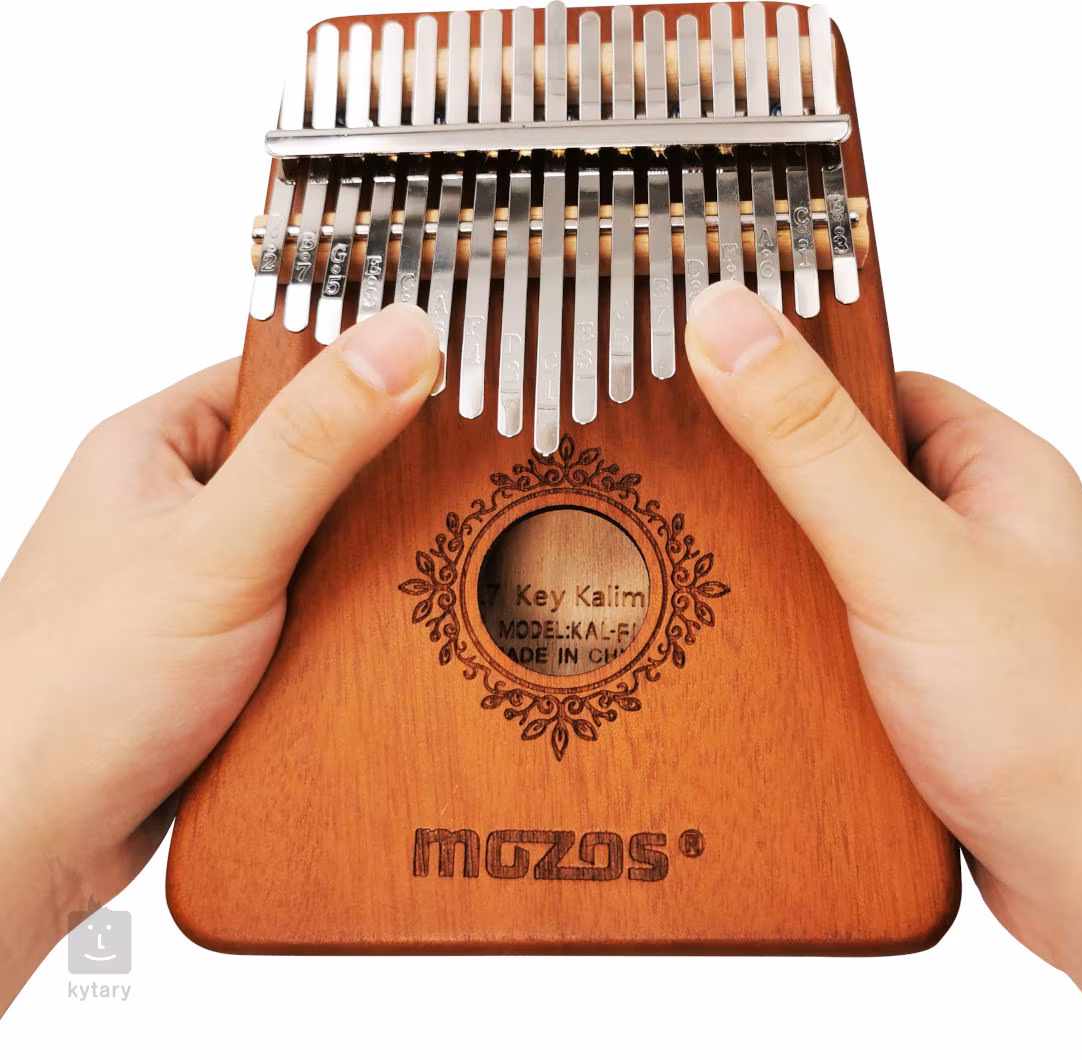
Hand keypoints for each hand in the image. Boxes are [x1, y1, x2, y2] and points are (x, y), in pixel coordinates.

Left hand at [0, 304, 439, 1012]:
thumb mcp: (219, 545)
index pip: (279, 375)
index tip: (441, 390)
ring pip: (314, 542)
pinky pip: (306, 608)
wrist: (31, 839)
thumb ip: (314, 444)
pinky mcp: (223, 645)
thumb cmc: (76, 688)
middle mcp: (175, 506)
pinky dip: (343, 622)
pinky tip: (375, 636)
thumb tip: (399, 341)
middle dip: (371, 488)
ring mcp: (200, 578)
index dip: (359, 379)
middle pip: (309, 461)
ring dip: (361, 566)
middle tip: (438, 500)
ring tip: (412, 575)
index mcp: (155, 448)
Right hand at [685, 280, 1081, 1058]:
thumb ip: (812, 441)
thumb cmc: (1057, 721)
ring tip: (708, 585)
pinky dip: (798, 637)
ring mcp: (955, 607)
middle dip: (767, 491)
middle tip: (688, 500)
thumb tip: (729, 320)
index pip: (872, 381)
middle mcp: (978, 530)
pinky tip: (759, 657)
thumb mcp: (909, 559)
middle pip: (841, 473)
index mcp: (993, 468)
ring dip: (780, 576)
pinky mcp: (931, 677)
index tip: (702, 377)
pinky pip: (844, 630)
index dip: (787, 375)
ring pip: (836, 559)